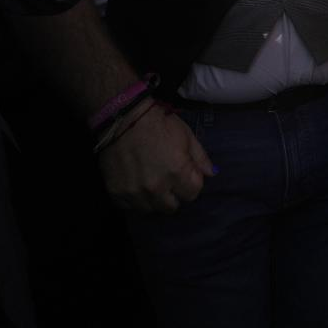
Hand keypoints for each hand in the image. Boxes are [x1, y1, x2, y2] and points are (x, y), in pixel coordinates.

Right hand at [98, 103, 213, 213]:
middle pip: (172, 207)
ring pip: (151, 209)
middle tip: (169, 181)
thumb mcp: (186, 135)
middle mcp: (156, 188)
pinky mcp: (116, 193)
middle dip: (174, 195)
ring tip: (152, 183)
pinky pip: (130, 206)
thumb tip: (211, 174)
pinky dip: (135, 199)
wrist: (123, 118)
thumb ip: (200, 158)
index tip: (185, 175)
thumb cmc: (158, 123)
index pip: (193, 193)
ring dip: (154, 200)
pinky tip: (136, 184)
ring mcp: (134, 193)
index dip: (191, 183)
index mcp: (177, 172)